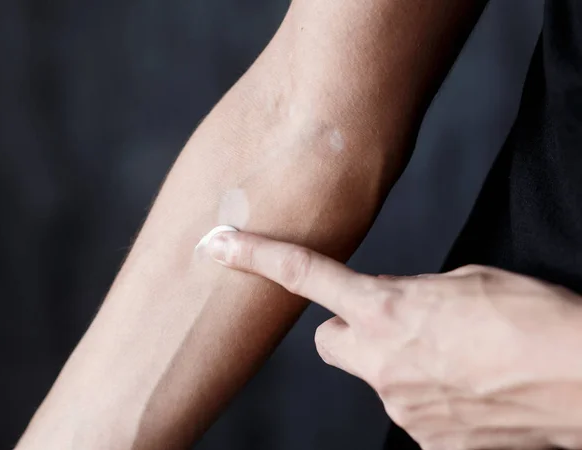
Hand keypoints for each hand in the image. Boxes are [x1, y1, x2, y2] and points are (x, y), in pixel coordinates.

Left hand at [204, 230, 581, 449]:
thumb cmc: (531, 317)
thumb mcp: (462, 283)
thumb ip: (412, 296)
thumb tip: (397, 310)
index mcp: (388, 309)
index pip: (305, 276)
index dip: (258, 257)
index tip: (220, 243)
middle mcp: (382, 363)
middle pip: (329, 342)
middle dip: (348, 330)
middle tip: (389, 324)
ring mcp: (402, 407)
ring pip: (375, 378)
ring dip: (398, 365)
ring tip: (453, 357)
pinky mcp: (428, 442)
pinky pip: (411, 411)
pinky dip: (427, 397)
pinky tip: (467, 388)